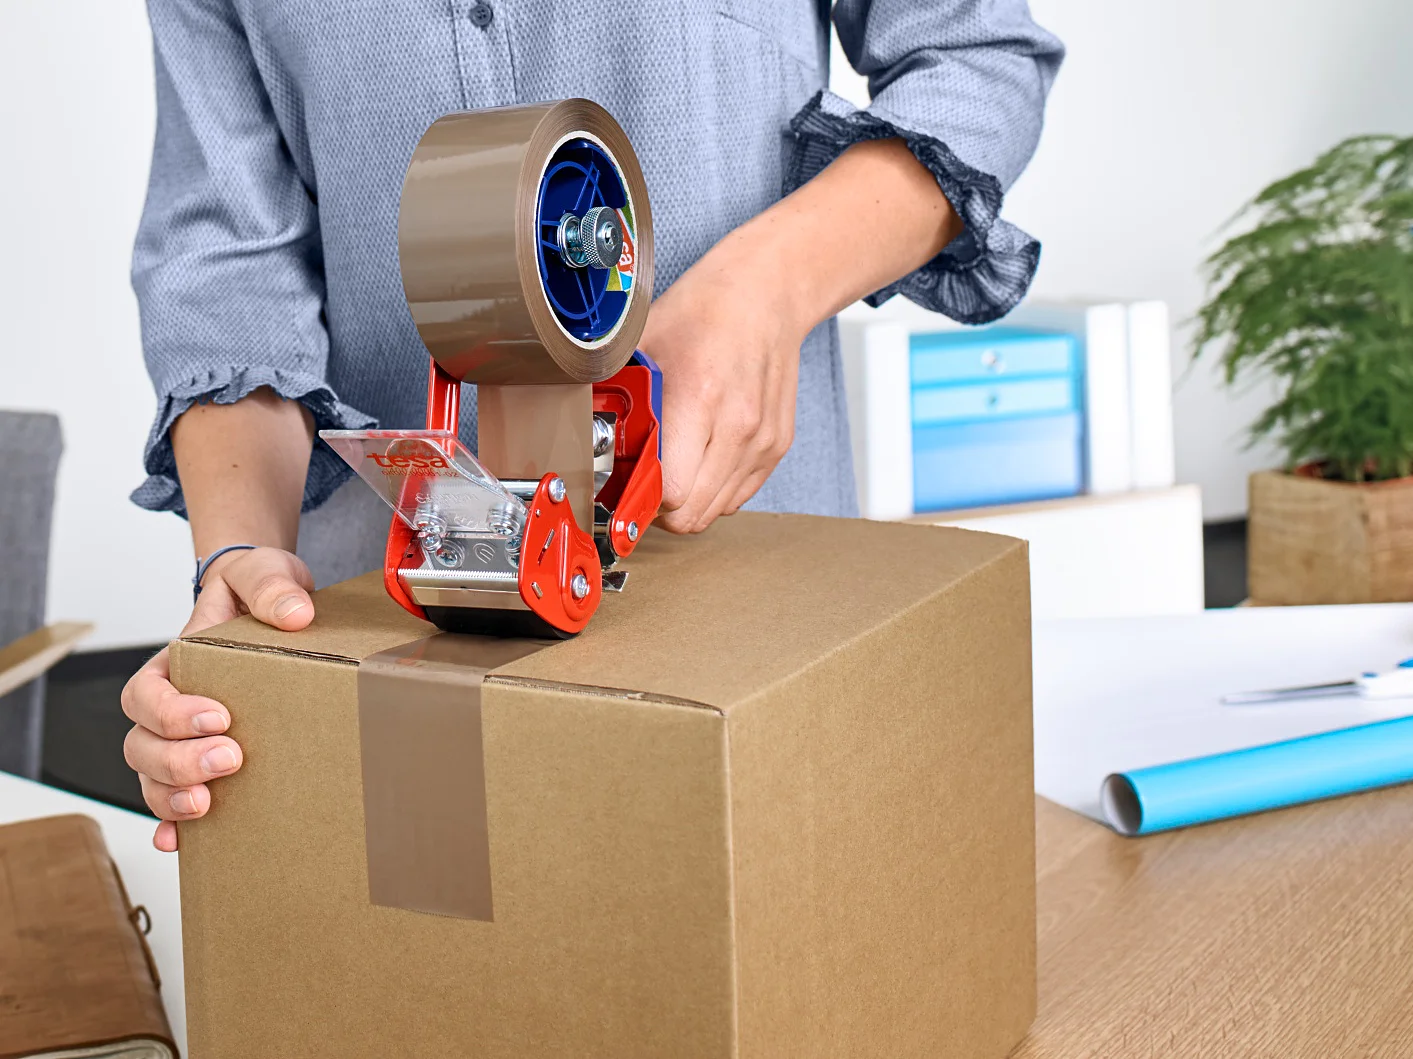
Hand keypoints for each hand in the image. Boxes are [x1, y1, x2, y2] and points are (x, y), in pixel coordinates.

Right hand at [121, 547, 314, 851]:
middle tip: (230, 759)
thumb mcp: (263, 573)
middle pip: (143, 745)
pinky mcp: (211, 759)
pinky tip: (181, 842)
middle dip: (178, 760)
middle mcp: (171, 705)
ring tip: (208, 804)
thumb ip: (271, 585)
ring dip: (172, 796)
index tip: (218, 715)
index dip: (172, 713)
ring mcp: (186, 738)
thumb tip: (293, 613)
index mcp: (174, 664)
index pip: (146, 694)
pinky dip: (172, 825)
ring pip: (152, 777)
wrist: (272, 602)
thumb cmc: (257, 588)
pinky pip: (177, 798)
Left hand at [640, 222, 804, 532]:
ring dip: (690, 501)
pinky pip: (738, 495)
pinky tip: (701, 459)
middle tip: (644, 481)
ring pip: (716, 511)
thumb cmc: (705, 312)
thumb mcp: (646, 344)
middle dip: (661, 508)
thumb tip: (581, 430)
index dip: (641, 497)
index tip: (626, 484)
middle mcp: (738, 426)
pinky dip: (715, 490)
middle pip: (693, 514)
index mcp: (699, 399)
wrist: (766, 295)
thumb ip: (617, 393)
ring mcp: (762, 440)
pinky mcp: (777, 446)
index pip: (672, 491)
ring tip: (675, 467)